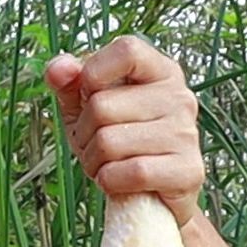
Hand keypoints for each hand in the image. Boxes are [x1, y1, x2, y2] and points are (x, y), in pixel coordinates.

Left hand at [44, 36, 203, 227]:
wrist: (150, 197)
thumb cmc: (117, 145)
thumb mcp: (87, 110)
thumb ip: (69, 84)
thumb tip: (57, 69)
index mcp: (159, 72)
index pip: (127, 50)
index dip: (94, 72)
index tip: (88, 95)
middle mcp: (180, 97)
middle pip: (101, 106)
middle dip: (84, 135)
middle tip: (97, 148)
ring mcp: (187, 133)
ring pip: (109, 143)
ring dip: (94, 163)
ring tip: (109, 165)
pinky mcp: (189, 171)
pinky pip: (131, 172)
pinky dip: (111, 182)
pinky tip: (120, 183)